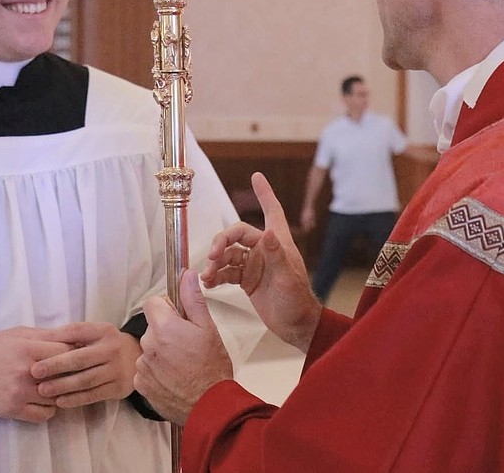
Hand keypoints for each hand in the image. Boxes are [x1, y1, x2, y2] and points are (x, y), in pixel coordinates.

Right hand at [0, 327, 72, 421]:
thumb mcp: (16, 334)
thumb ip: (45, 335)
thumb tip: (74, 336)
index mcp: (27, 348)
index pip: (67, 352)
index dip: (73, 353)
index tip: (72, 356)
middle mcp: (25, 371)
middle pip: (65, 375)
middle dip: (70, 374)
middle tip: (69, 374)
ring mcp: (19, 392)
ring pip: (58, 397)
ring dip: (59, 394)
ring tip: (53, 388)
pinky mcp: (12, 410)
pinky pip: (45, 415)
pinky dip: (47, 409)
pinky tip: (42, 401)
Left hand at [30, 322, 139, 408]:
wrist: (138, 357)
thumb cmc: (107, 344)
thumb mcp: (95, 333)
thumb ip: (72, 334)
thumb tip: (43, 337)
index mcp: (104, 331)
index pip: (77, 333)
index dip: (56, 342)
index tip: (37, 353)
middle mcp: (112, 349)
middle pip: (80, 359)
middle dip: (56, 366)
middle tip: (35, 372)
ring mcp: (117, 370)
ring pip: (86, 380)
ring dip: (63, 385)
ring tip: (43, 390)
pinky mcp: (119, 388)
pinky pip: (94, 395)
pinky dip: (76, 399)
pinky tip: (60, 402)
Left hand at [135, 269, 233, 424]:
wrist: (209, 407)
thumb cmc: (212, 368)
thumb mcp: (208, 328)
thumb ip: (193, 299)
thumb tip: (186, 275)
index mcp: (164, 327)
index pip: (152, 303)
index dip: (166, 308)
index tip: (179, 319)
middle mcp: (148, 344)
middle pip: (151, 327)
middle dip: (165, 331)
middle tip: (186, 345)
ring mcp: (142, 366)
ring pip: (148, 349)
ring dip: (160, 352)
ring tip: (181, 365)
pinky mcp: (141, 385)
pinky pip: (145, 370)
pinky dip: (156, 372)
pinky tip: (173, 378)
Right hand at [201, 172, 321, 351]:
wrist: (295, 326)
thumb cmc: (297, 301)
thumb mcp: (288, 279)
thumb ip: (277, 257)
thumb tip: (269, 234)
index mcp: (278, 244)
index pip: (272, 212)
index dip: (264, 194)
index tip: (257, 177)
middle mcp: (264, 250)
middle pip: (237, 235)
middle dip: (221, 242)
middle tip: (211, 256)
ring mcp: (254, 265)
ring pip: (228, 255)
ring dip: (215, 263)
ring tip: (206, 276)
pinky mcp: (246, 280)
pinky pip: (226, 272)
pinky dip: (216, 275)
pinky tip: (209, 283)